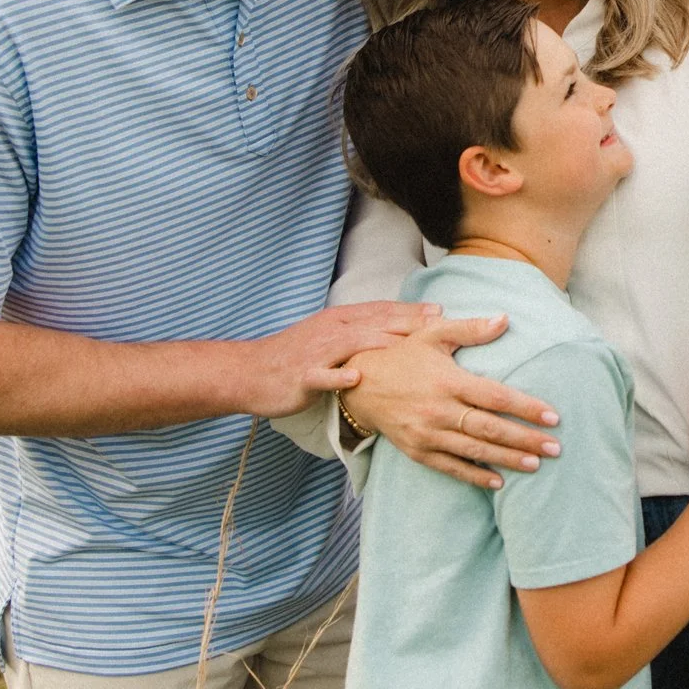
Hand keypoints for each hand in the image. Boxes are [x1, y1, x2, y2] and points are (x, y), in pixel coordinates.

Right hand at [235, 300, 435, 417]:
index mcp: (338, 321)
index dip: (410, 311)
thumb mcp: (326, 337)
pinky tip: (357, 377)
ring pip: (353, 343)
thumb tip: (391, 333)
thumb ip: (356, 332)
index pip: (380, 311)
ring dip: (383, 341)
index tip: (440, 311)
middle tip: (439, 322)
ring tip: (412, 344)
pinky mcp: (301, 376)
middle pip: (374, 322)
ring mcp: (316, 353)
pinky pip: (322, 375)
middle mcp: (330, 331)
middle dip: (408, 321)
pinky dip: (339, 375)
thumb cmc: (292, 357)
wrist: (248, 371)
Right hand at [342, 317, 562, 489]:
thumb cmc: (402, 355)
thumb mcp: (433, 334)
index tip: (553, 417)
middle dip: (526, 439)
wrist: (359, 385)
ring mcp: (427, 434)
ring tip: (536, 464)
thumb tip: (505, 320)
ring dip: (507, 459)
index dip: (526, 407)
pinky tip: (498, 482)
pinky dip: (475, 476)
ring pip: (474, 450)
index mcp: (448, 381)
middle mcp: (439, 410)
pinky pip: (450, 467)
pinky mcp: (417, 451)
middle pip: (490, 428)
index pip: (495, 396)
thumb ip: (471, 329)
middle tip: (556, 447)